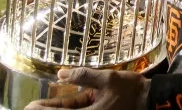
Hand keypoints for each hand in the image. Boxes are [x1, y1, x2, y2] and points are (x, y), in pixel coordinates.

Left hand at [26, 68, 149, 109]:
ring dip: (61, 109)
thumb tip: (60, 74)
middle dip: (49, 109)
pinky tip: (69, 102)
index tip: (30, 104)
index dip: (41, 109)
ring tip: (47, 102)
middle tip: (34, 104)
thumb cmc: (132, 90)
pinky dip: (73, 108)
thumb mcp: (108, 78)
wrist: (151, 101)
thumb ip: (82, 76)